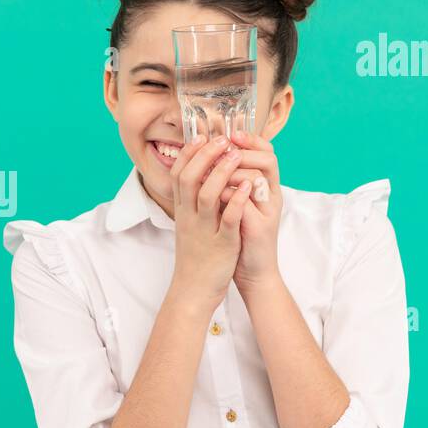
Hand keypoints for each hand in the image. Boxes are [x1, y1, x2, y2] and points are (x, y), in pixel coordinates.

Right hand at [168, 134, 255, 313]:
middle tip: (221, 140)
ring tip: (235, 155)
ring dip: (221, 172)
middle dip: (205, 155)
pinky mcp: (221, 244)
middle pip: (189, 177)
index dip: (189, 153)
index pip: (179, 173)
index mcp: (182, 211)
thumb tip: (203, 179)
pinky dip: (237, 201)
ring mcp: (204, 230)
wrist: (194, 290)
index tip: (202, 136)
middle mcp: (189, 217)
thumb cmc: (196, 256)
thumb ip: (193, 203)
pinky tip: (247, 187)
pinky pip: (228, 219)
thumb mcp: (190, 225)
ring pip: (207, 194)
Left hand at [225, 129, 283, 293]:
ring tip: (215, 164)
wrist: (254, 273)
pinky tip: (215, 191)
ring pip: (258, 178)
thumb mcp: (238, 207)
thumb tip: (213, 160)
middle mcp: (271, 197)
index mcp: (265, 190)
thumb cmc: (242, 238)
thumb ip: (231, 185)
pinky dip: (230, 195)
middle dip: (243, 149)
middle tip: (223, 143)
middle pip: (268, 160)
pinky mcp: (259, 229)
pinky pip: (245, 204)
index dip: (251, 140)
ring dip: (235, 169)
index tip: (231, 132)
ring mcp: (267, 213)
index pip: (267, 153)